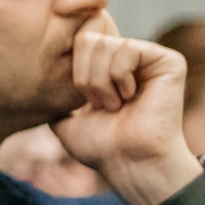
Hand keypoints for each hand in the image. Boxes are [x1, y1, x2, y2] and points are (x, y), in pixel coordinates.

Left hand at [51, 15, 203, 204]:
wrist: (129, 164)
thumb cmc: (100, 147)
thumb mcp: (64, 118)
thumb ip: (54, 96)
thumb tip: (36, 79)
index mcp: (108, 67)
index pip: (78, 44)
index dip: (75, 75)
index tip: (87, 104)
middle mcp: (130, 58)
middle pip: (89, 40)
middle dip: (87, 78)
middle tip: (102, 105)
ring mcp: (150, 57)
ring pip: (106, 45)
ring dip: (102, 82)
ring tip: (116, 105)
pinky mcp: (169, 61)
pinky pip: (127, 49)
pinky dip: (120, 77)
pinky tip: (131, 96)